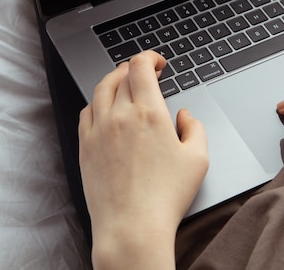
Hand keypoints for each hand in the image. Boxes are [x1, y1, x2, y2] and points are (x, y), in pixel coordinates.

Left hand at [79, 51, 208, 269]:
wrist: (132, 227)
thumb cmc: (165, 197)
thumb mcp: (198, 159)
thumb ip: (195, 128)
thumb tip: (183, 116)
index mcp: (149, 113)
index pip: (140, 66)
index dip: (150, 57)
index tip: (158, 63)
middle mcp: (120, 115)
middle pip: (121, 74)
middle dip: (135, 68)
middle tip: (146, 73)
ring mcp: (99, 130)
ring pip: (100, 89)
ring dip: (114, 80)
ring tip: (124, 83)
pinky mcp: (86, 146)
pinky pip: (86, 111)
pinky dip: (97, 102)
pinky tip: (105, 108)